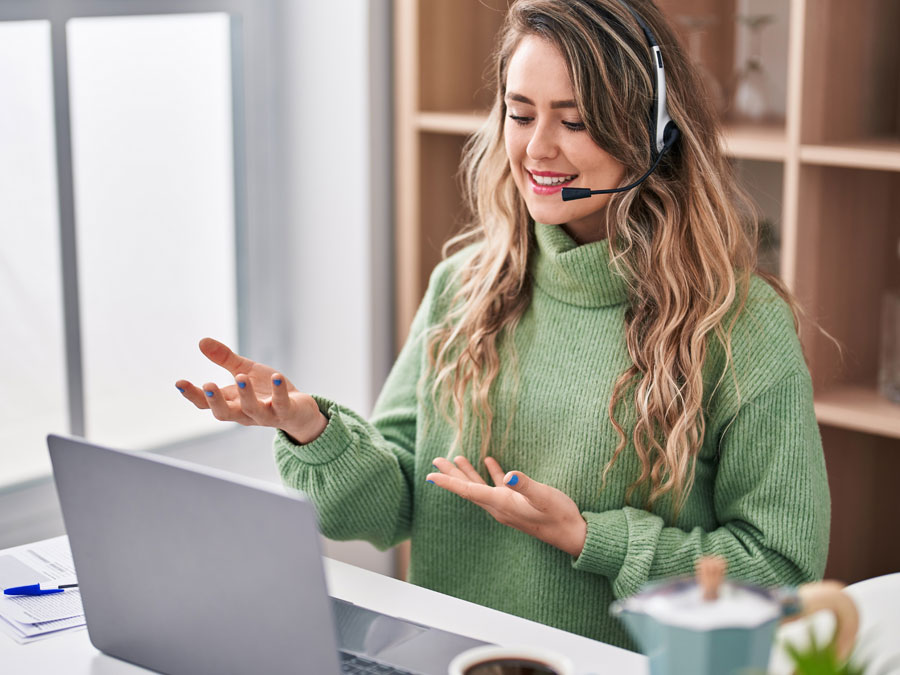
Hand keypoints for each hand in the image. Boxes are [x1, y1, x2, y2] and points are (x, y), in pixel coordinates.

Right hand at [176, 337, 326, 443]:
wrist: (299, 410)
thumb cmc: (267, 391)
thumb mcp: (245, 371)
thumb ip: (225, 359)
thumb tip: (201, 341)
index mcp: (232, 402)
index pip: (207, 404)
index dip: (193, 395)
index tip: (179, 383)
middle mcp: (245, 413)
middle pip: (225, 413)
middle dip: (216, 401)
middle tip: (208, 386)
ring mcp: (266, 414)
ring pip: (252, 409)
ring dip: (246, 394)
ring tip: (242, 376)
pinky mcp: (286, 412)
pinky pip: (281, 404)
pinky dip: (278, 392)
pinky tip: (277, 377)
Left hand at [426, 456, 586, 556]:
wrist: (573, 534)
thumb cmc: (559, 515)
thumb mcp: (544, 497)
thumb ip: (526, 485)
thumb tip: (508, 475)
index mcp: (501, 503)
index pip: (469, 491)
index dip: (449, 482)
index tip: (430, 475)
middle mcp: (499, 507)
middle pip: (468, 489)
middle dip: (451, 475)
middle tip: (435, 461)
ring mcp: (507, 506)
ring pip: (480, 488)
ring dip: (467, 474)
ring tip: (456, 459)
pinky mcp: (517, 504)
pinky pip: (497, 487)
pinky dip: (490, 474)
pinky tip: (490, 462)